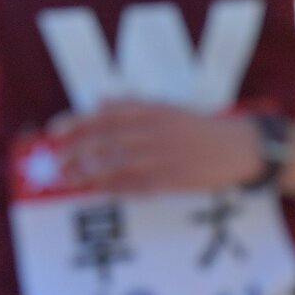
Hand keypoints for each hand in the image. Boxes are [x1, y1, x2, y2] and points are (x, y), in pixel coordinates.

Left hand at [52, 101, 262, 193]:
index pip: (105, 115)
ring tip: (70, 179)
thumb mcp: (166, 108)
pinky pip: (138, 186)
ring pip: (118, 165)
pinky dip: (116, 188)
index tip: (54, 131)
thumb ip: (131, 106)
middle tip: (56, 160)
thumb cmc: (198, 127)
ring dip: (90, 173)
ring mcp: (165, 157)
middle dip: (76, 150)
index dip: (76, 122)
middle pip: (106, 140)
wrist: (240, 147)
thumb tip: (99, 103)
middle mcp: (155, 132)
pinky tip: (100, 191)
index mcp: (152, 111)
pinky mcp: (174, 180)